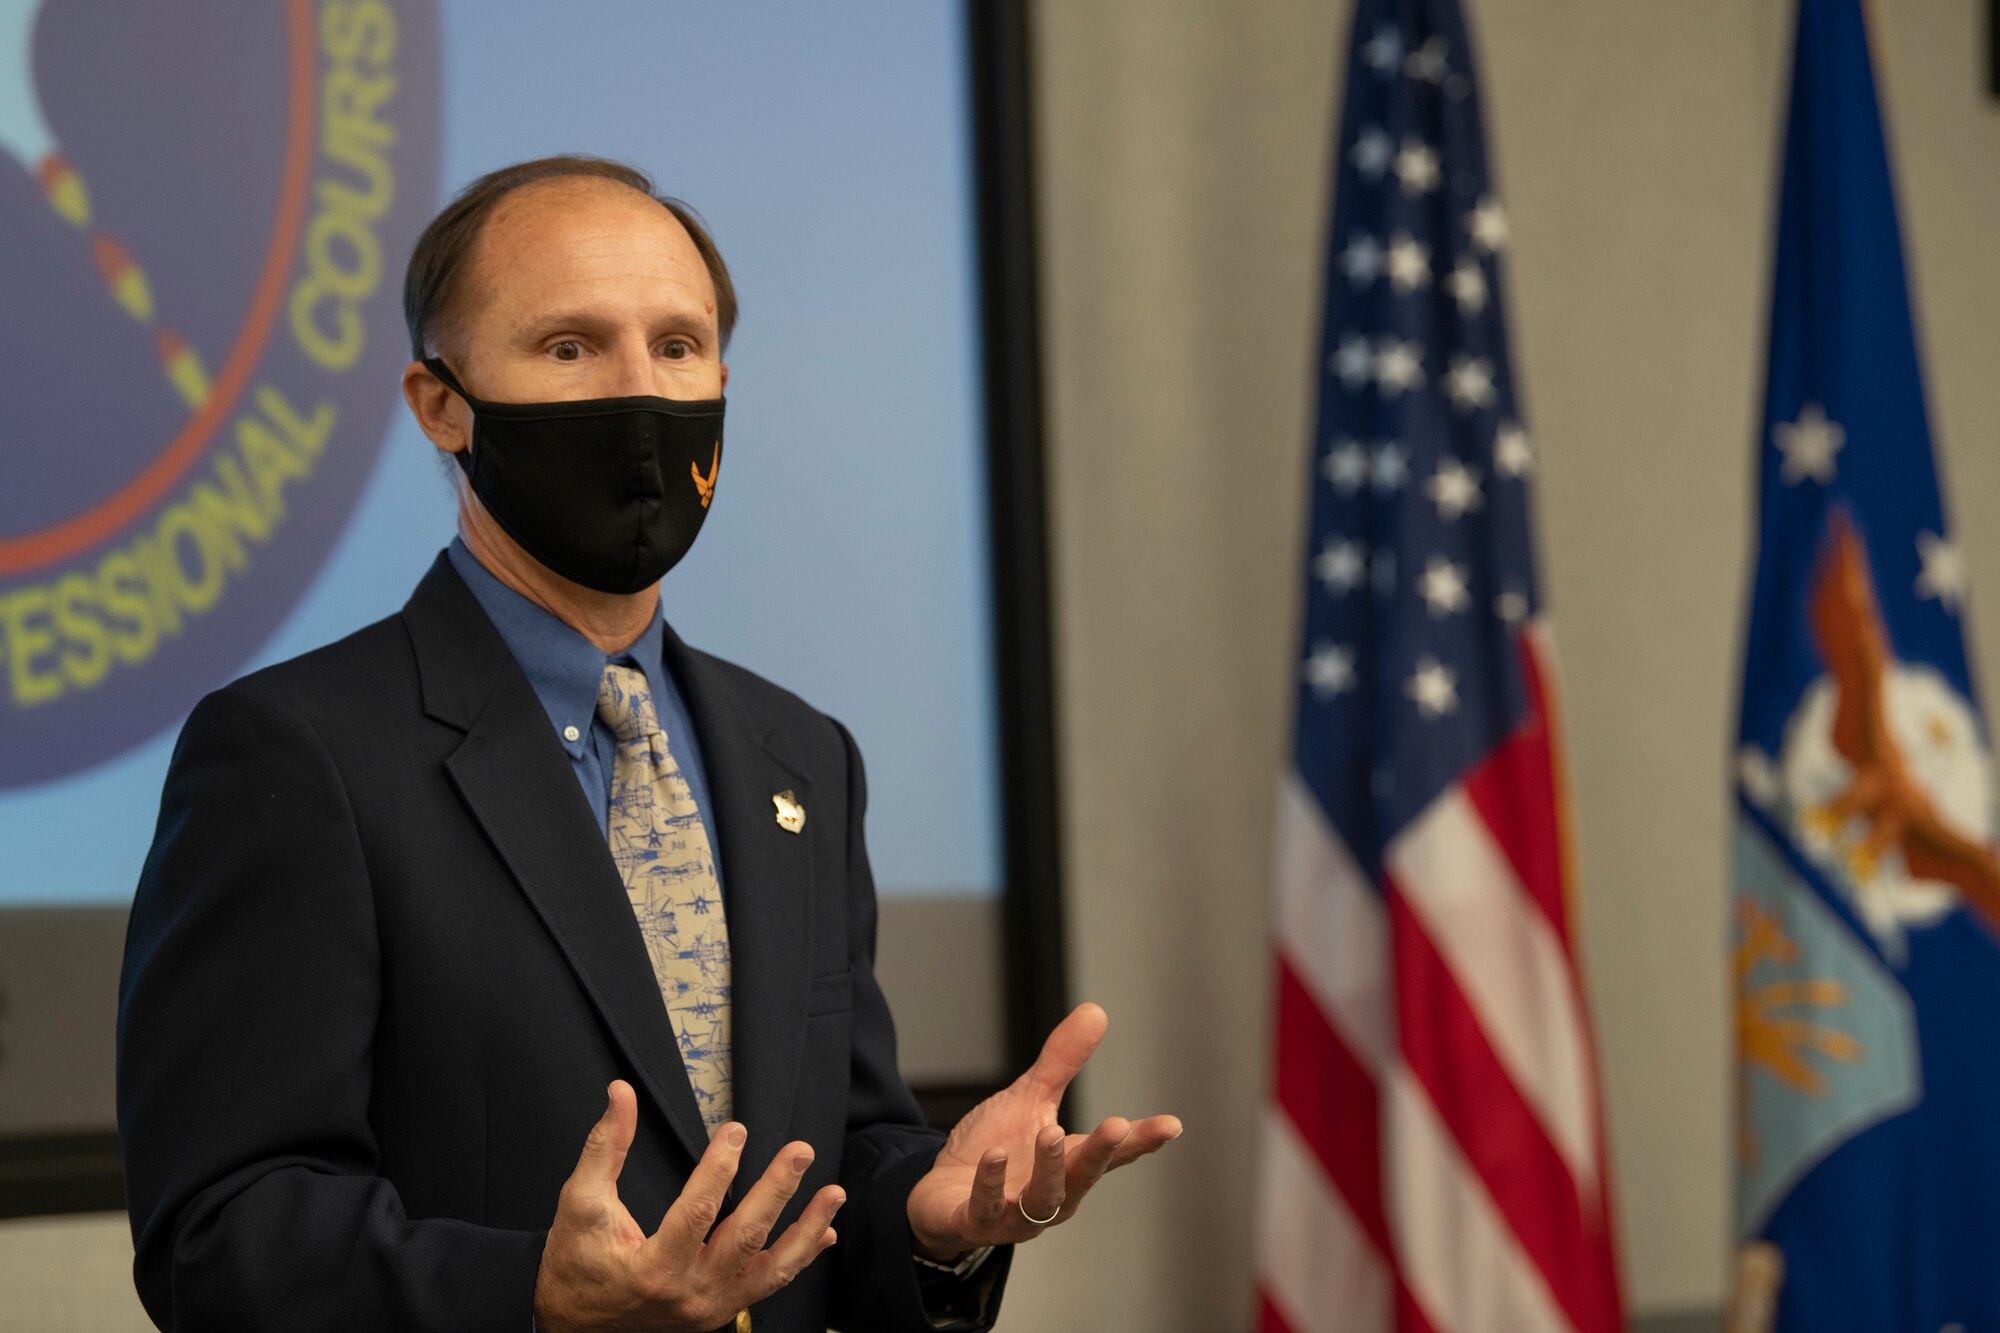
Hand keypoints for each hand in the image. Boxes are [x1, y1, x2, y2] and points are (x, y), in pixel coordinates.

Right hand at [533, 1081, 844, 1331]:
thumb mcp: (580, 1202)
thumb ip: (605, 1147)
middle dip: (778, 1190)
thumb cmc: (575, 1262)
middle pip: (745, 1238)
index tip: (736, 1130)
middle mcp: (689, 1293)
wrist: (572, 1325)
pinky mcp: (720, 1312)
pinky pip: (769, 1285)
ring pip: (771, 1270)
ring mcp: (710, 1307)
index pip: (698, 1213)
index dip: (720, 1167)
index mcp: (653, 1269)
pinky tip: (825, 1233)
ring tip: (834, 1193)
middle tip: (800, 1150)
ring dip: (807, 1230)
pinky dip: (800, 1259)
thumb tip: (620, 1093)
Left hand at [905, 1003, 1181, 1258]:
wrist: (943, 1193)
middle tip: (1117, 1125)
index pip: (1113, 1153)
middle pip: (1083, 1176)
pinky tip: (994, 1156)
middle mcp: (1053, 1195)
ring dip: (1049, 1167)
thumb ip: (1062, 1063)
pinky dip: (992, 1182)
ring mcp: (1016, 1213)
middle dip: (1101, 1153)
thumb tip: (1096, 1011)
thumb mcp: (1030, 1099)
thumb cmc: (997, 1146)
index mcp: (1071, 1163)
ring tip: (1050, 1133)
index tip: (1171, 1125)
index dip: (1143, 1139)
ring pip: (1043, 1198)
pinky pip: (987, 1207)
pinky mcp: (977, 1221)